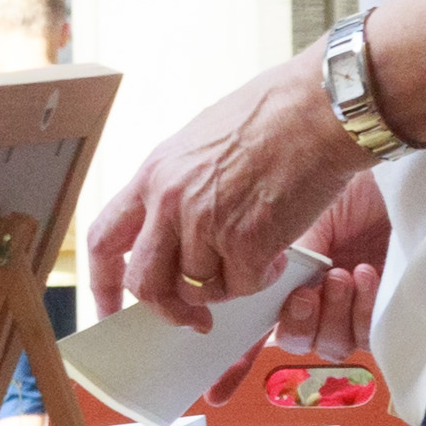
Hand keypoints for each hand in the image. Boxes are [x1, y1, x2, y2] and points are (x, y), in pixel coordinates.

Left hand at [84, 55, 373, 331]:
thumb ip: (178, 187)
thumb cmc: (273, 117)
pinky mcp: (246, 241)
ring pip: (197, 290)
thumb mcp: (200, 143)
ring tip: (257, 256)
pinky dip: (261, 279)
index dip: (103, 283)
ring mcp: (204, 223)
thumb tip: (175, 232)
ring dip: (227, 286)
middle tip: (192, 318)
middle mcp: (169, 201)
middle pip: (144, 282)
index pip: (103, 240)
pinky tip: (278, 251)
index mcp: (152, 175)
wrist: (322, 107)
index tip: (112, 308)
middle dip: (167, 309)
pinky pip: (242, 286)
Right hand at [219, 172, 393, 399]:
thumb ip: (237, 255)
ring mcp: (340, 305)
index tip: (214, 395)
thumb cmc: (313, 172)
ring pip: (318, 345)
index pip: (243, 330)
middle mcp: (304, 295)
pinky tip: (360, 274)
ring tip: (334, 274)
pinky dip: (356, 306)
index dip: (229, 364)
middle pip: (284, 342)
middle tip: (298, 296)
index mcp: (268, 276)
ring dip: (323, 312)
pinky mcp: (375, 310)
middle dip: (293, 323)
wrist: (363, 155)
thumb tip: (196, 282)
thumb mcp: (268, 215)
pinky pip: (356, 336)